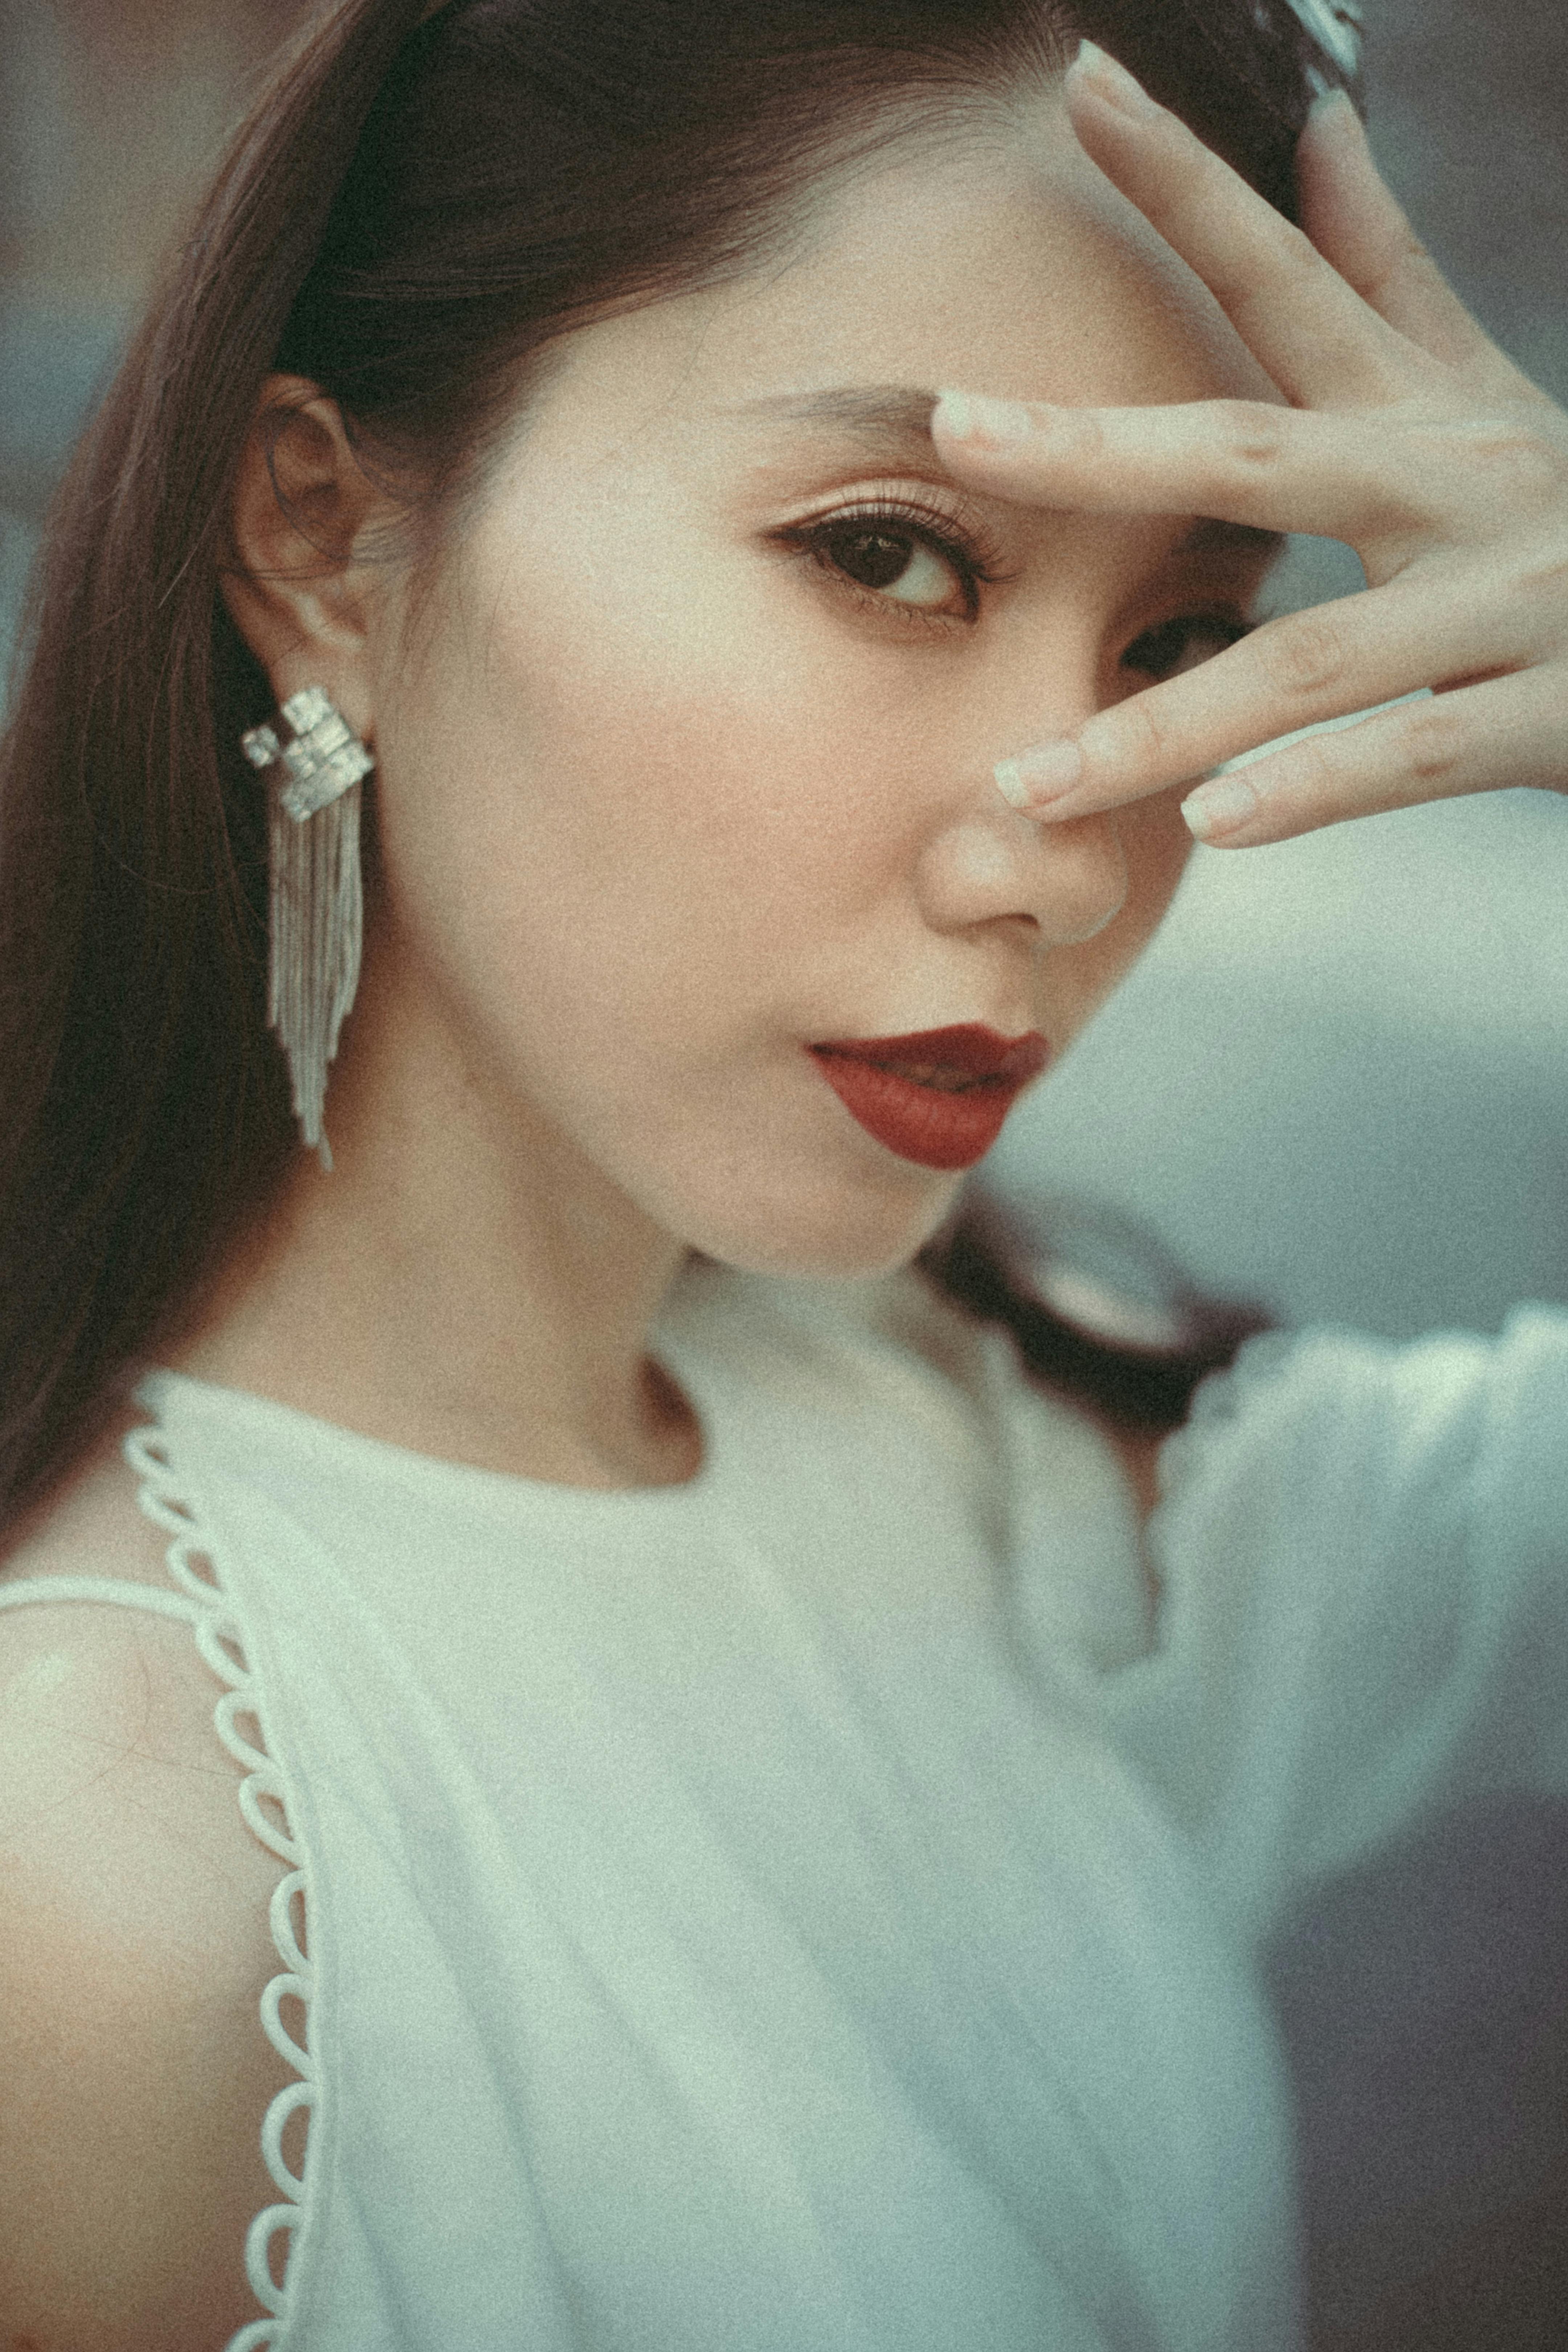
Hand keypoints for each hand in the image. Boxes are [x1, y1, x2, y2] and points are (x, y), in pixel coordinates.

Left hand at [931, 42, 1567, 846]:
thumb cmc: (1562, 512)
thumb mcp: (1476, 393)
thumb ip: (1389, 273)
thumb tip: (1318, 122)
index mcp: (1425, 413)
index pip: (1290, 277)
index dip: (1188, 183)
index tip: (1081, 83)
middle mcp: (1459, 487)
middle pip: (1256, 455)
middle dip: (1101, 447)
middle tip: (954, 431)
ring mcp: (1508, 600)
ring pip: (1310, 661)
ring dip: (1163, 724)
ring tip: (1028, 781)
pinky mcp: (1549, 713)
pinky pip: (1407, 758)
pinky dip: (1309, 794)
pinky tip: (1210, 826)